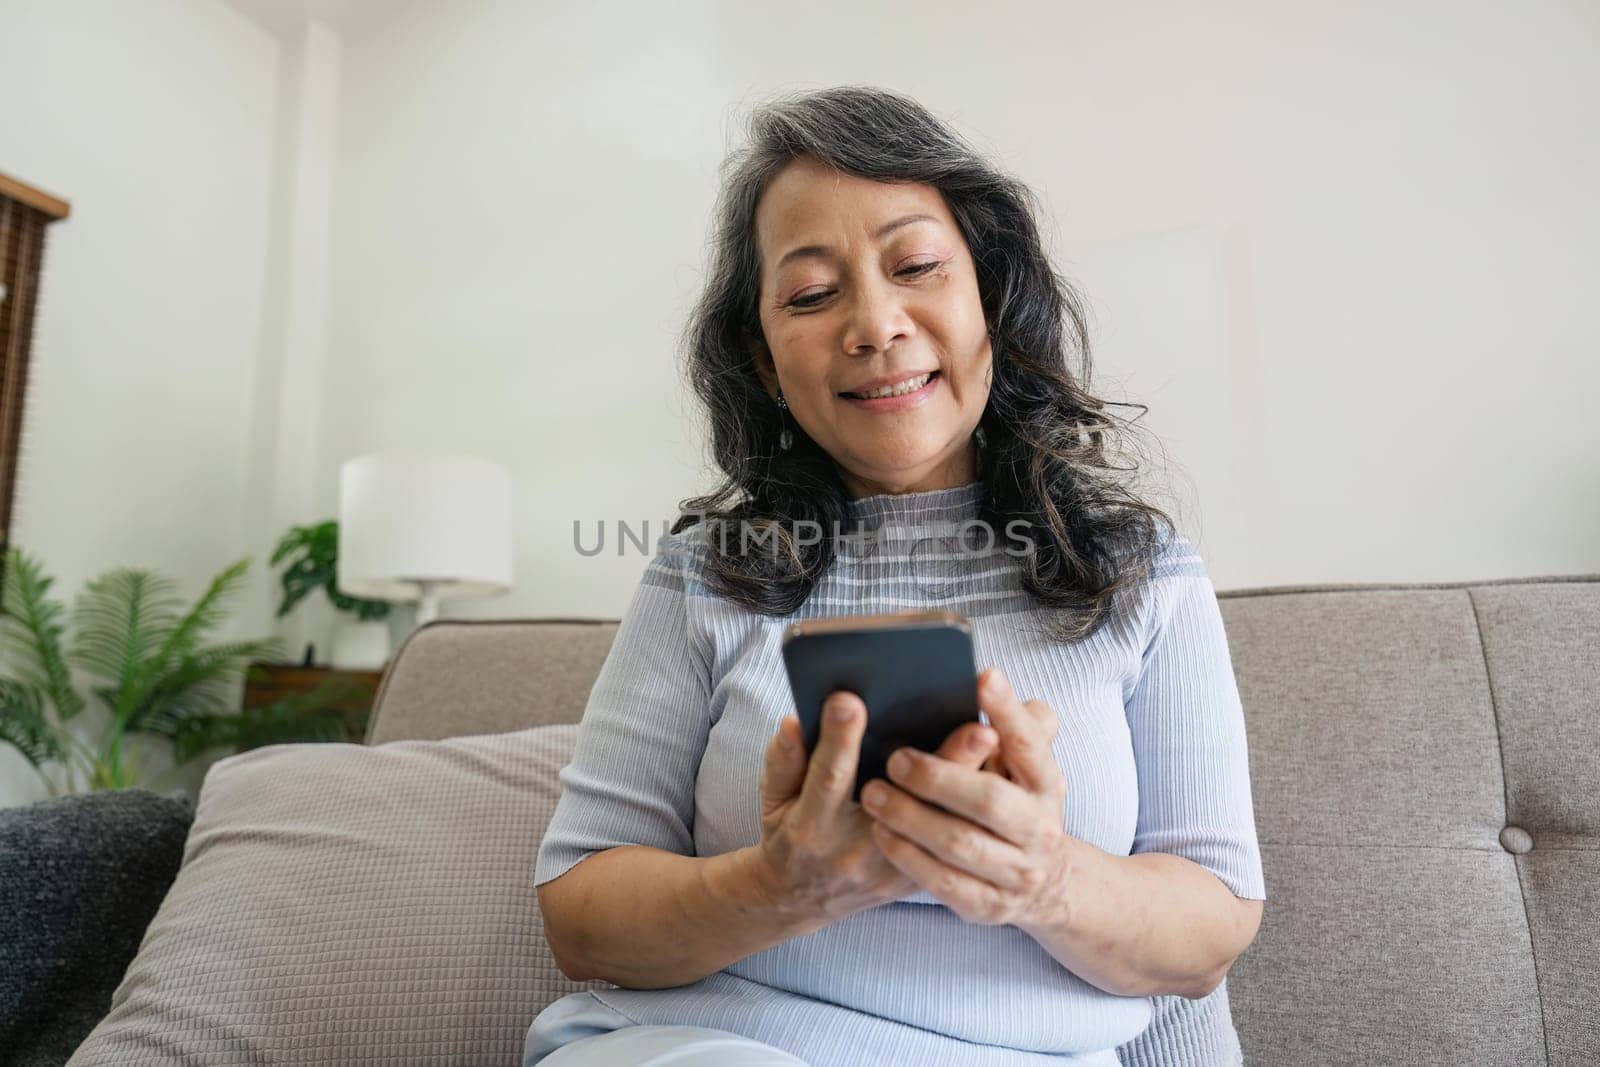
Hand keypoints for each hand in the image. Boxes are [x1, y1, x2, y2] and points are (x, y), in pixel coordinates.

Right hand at [752, 690, 999, 930]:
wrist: (800, 899)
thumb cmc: (788, 833)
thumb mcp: (772, 799)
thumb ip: (781, 760)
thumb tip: (795, 722)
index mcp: (811, 826)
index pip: (828, 777)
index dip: (838, 741)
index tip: (850, 701)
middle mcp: (854, 850)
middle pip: (902, 804)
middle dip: (940, 765)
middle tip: (976, 728)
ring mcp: (888, 869)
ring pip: (936, 827)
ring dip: (969, 786)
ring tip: (997, 743)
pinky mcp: (912, 879)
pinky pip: (945, 844)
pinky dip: (971, 811)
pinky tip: (997, 775)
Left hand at [859, 666, 1073, 927]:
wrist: (1045, 883)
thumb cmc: (1016, 805)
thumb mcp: (1026, 766)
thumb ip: (1013, 725)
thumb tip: (989, 679)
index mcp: (1046, 784)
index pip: (1029, 743)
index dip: (1007, 710)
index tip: (981, 676)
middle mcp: (1040, 829)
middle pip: (988, 800)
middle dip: (938, 777)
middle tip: (895, 759)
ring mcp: (1018, 873)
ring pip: (960, 843)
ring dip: (912, 818)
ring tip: (874, 793)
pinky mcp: (989, 906)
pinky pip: (944, 883)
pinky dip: (909, 857)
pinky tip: (883, 833)